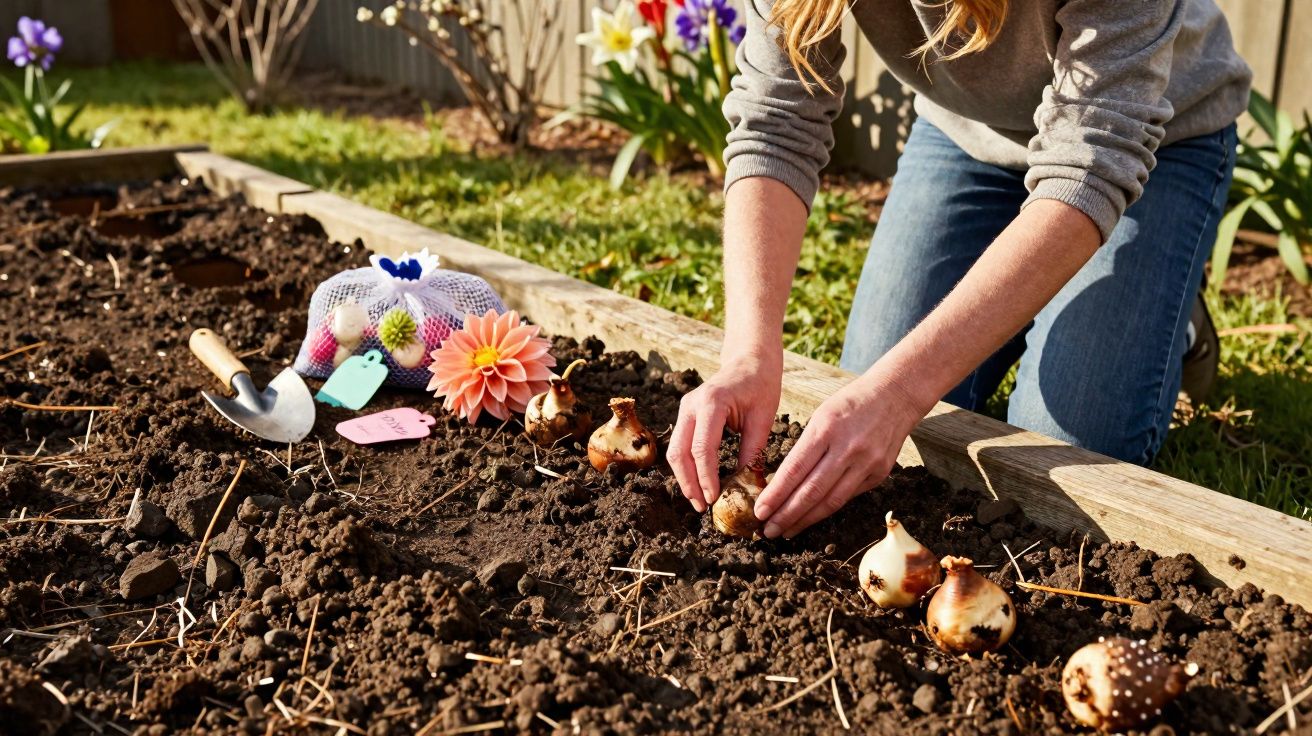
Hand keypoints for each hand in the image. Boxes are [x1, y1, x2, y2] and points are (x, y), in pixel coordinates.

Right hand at [666, 350, 782, 512]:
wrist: (750, 360)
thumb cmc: (761, 385)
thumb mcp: (763, 419)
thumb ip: (753, 452)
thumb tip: (748, 488)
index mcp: (712, 403)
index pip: (702, 449)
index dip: (706, 477)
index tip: (714, 499)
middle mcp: (691, 405)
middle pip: (679, 452)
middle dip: (689, 483)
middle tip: (702, 507)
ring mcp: (685, 409)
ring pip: (674, 451)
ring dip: (684, 478)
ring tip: (699, 500)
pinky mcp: (686, 414)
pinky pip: (680, 444)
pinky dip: (686, 466)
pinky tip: (698, 483)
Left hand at [753, 370, 926, 538]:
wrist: (896, 395)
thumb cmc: (851, 403)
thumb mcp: (821, 415)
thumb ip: (806, 447)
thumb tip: (783, 482)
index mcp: (826, 429)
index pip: (795, 469)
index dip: (776, 494)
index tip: (759, 511)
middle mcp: (848, 449)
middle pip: (812, 491)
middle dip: (786, 515)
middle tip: (768, 530)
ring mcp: (867, 463)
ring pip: (831, 501)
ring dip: (806, 520)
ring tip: (786, 531)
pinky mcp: (880, 473)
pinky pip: (848, 496)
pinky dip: (827, 508)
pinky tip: (812, 517)